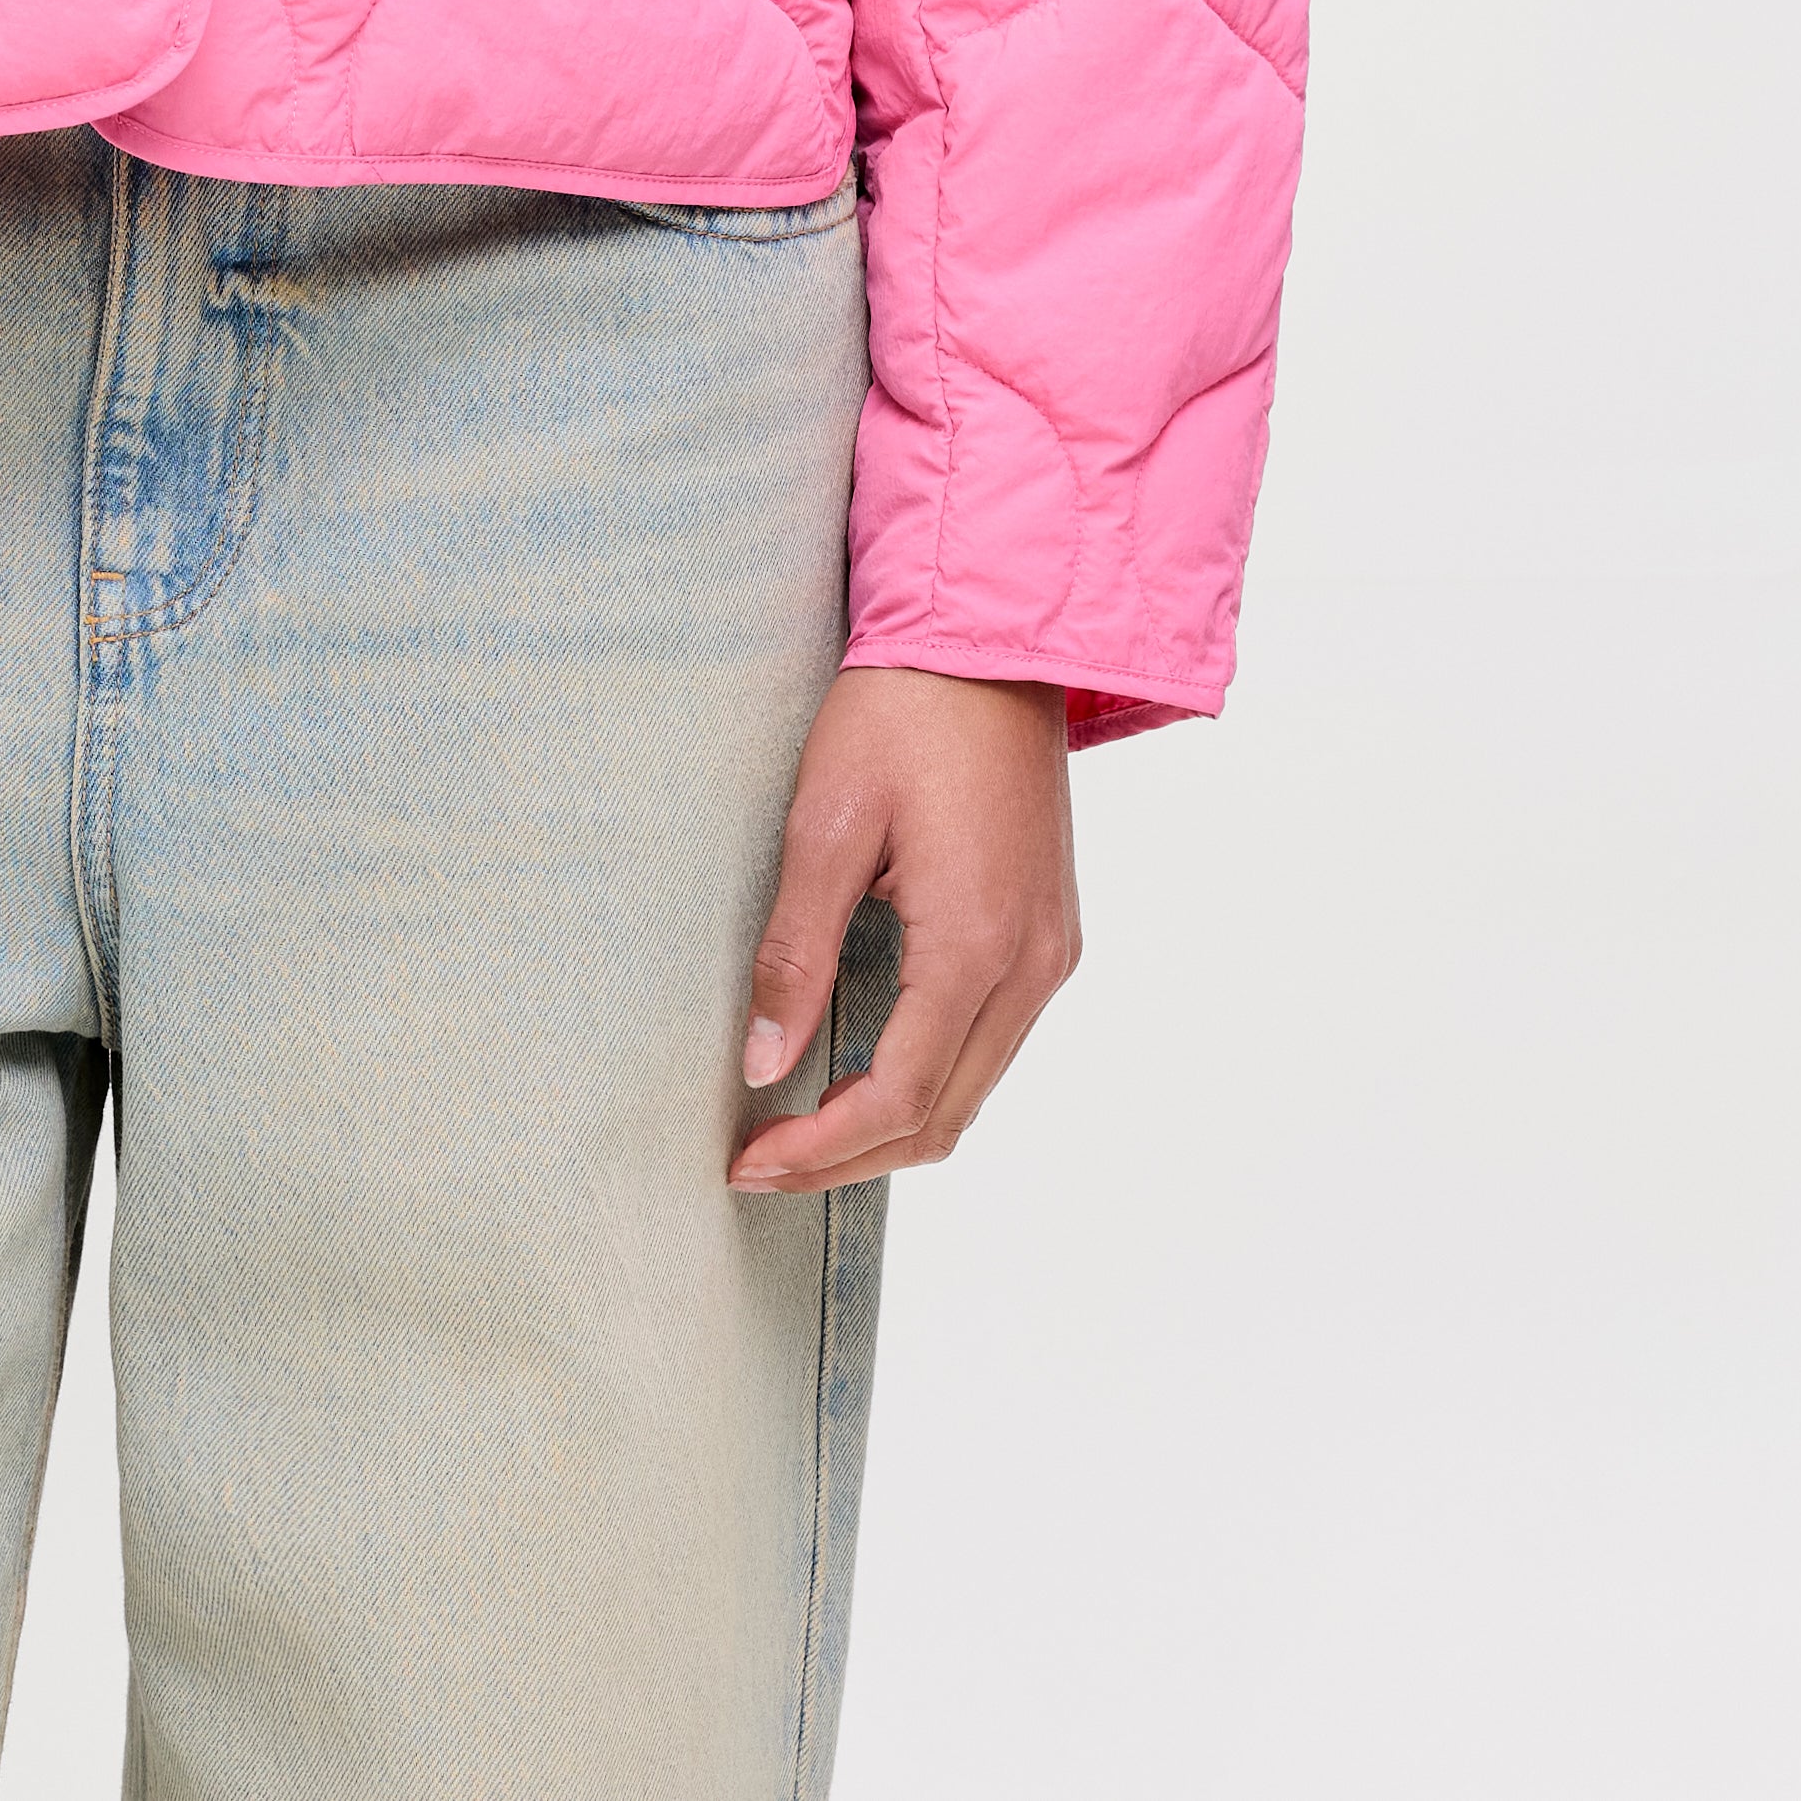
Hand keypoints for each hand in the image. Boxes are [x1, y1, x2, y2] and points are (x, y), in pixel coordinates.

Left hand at [729, 664, 1076, 1192]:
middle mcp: (1032, 968)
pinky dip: (930, 1077)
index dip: (821, 1149)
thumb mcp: (826, 823)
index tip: (748, 1161)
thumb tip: (763, 1064)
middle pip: (944, 1117)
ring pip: (973, 1090)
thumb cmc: (901, 714)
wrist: (992, 639)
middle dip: (850, 1156)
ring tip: (801, 1126)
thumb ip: (797, 952)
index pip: (899, 1099)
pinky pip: (993, 1043)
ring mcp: (1051, 953)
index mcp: (976, 945)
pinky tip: (865, 1065)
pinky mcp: (1049, 933)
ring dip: (891, 1124)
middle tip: (760, 1161)